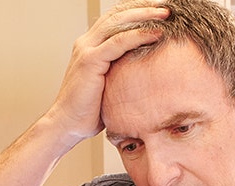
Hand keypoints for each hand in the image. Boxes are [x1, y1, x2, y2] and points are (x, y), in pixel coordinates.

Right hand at [44, 1, 168, 144]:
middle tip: (167, 7)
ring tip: (166, 14)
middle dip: (144, 8)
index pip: (115, 18)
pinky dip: (139, 35)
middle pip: (117, 14)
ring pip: (118, 23)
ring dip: (145, 16)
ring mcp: (87, 49)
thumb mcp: (110, 84)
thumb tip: (147, 71)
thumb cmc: (89, 111)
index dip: (137, 10)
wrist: (68, 124)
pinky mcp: (90, 60)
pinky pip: (118, 42)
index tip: (159, 10)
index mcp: (90, 46)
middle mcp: (87, 43)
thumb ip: (122, 71)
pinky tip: (157, 34)